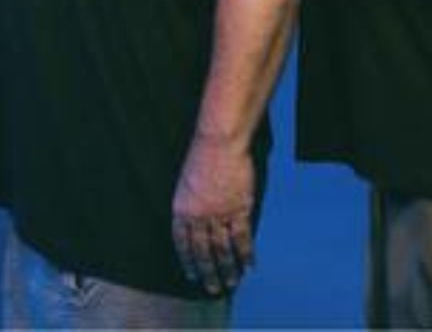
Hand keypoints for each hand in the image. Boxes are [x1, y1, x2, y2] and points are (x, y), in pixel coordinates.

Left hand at [172, 134, 254, 294]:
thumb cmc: (203, 154)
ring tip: (231, 282)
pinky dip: (246, 253)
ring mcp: (219, 215)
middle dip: (208, 273)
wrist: (219, 143)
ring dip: (228, 269)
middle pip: (203, 252)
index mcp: (182, 210)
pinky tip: (249, 264)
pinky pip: (242, 238)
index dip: (188, 261)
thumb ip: (191, 204)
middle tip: (213, 289)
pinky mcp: (239, 209)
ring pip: (223, 250)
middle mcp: (198, 217)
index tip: (193, 274)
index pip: (183, 244)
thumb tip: (197, 221)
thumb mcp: (187, 182)